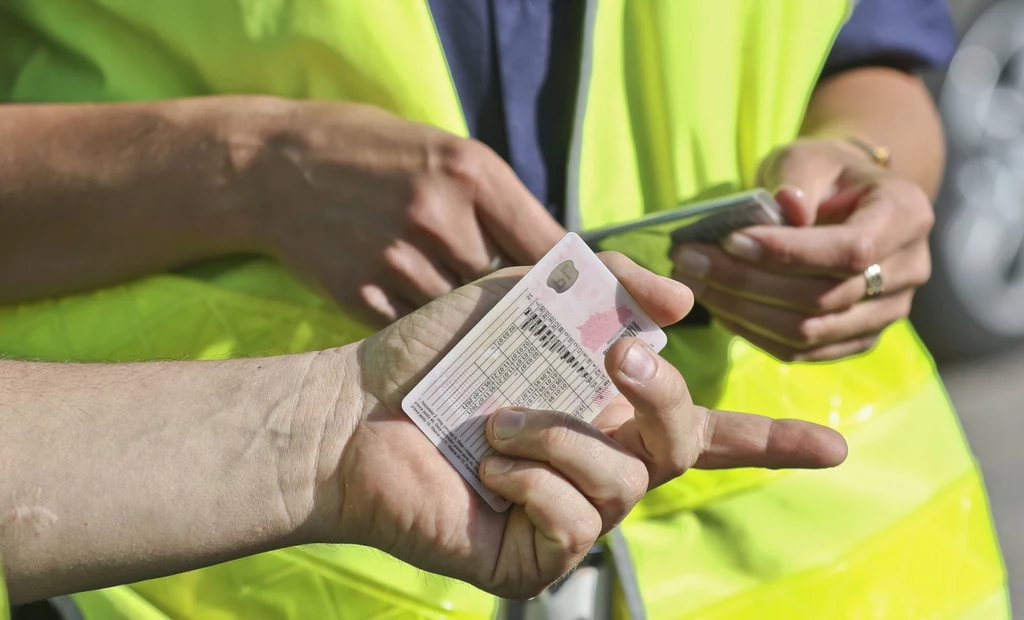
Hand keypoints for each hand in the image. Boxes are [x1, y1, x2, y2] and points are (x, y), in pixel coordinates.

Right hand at [236, 99, 564, 323]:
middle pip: (505, 287)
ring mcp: (398, 259)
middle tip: (510, 308)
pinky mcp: (363, 295)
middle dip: (509, 298)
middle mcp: (439, 215)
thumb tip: (545, 260)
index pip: (545, 245)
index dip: (566, 281)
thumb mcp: (441, 151)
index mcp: (471, 172)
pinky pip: (416, 328)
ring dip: (463, 317)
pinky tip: (409, 307)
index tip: (575, 302)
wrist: (271, 168)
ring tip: (447, 300)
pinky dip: (421, 327)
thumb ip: (493, 201)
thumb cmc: (368, 153)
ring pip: (461, 316)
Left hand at [318, 253, 846, 598]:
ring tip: (500, 421)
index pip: (706, 431)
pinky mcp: (535, 558)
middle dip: (662, 396)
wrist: (355, 408)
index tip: (835, 449)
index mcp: (606, 415)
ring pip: (624, 482)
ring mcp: (571, 517)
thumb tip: (683, 303)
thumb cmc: (435, 356)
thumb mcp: (524, 294)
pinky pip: (575, 521)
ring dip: (562, 434)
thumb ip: (603, 284)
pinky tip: (490, 468)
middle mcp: (600, 468)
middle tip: (615, 361)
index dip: (773, 441)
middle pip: (686, 446)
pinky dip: (533, 479)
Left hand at [671, 138, 933, 360]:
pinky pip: (801, 351)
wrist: (845, 201)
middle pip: (824, 297)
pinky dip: (752, 332)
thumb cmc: (823, 174)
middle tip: (690, 262)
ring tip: (695, 282)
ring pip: (809, 331)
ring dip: (742, 311)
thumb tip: (786, 207)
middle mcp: (909, 270)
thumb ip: (797, 178)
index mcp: (906, 215)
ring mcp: (887, 313)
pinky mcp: (856, 339)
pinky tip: (718, 306)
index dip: (787, 252)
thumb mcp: (808, 156)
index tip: (729, 241)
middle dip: (748, 282)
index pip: (851, 250)